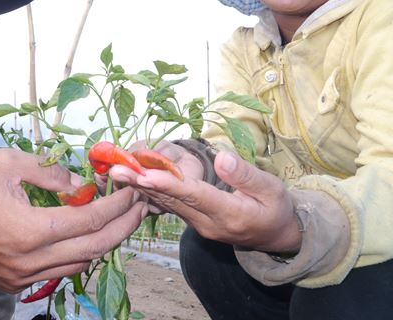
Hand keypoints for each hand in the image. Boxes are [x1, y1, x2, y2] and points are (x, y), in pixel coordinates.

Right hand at [0, 149, 146, 292]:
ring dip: (105, 243)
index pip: (87, 222)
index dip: (115, 206)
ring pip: (79, 265)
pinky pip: (59, 272)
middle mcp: (29, 261)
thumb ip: (49, 171)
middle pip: (93, 249)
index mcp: (28, 230)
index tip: (132, 191)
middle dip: (122, 227)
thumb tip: (79, 184)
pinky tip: (88, 237)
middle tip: (140, 207)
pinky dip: (80, 255)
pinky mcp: (15, 284)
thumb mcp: (9, 163)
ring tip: (121, 220)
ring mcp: (22, 277)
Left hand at [109, 149, 300, 253]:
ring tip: (117, 171)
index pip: (195, 196)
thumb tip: (221, 157)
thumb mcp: (273, 190)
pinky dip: (150, 192)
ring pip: (166, 204)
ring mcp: (198, 224)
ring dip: (141, 188)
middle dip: (143, 184)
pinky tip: (132, 180)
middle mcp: (208, 223)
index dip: (170, 185)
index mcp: (230, 214)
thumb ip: (246, 175)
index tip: (146, 175)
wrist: (276, 235)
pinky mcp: (193, 220)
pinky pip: (169, 206)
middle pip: (172, 200)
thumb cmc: (276, 209)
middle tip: (117, 169)